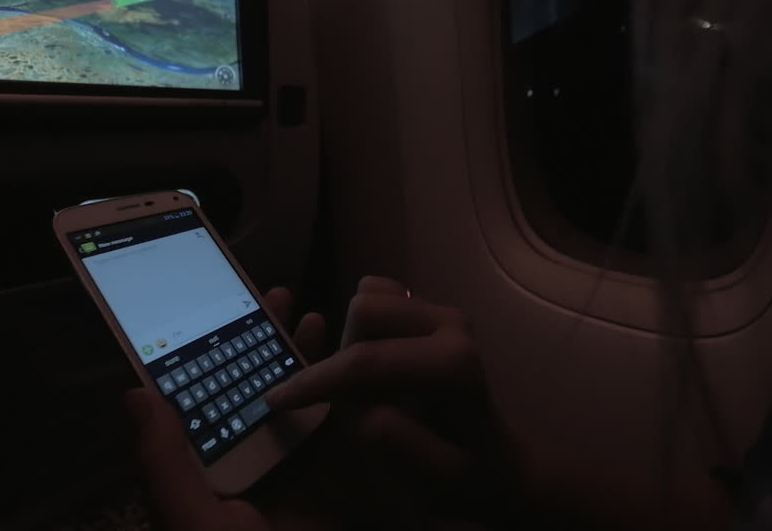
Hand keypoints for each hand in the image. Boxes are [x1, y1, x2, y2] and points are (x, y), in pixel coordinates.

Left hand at [125, 286, 327, 530]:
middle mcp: (249, 466)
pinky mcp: (337, 484)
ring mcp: (296, 473)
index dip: (212, 352)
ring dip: (307, 356)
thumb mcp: (190, 520)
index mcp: (205, 474)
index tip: (222, 307)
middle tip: (279, 294)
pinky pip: (340, 431)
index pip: (205, 399)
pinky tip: (349, 359)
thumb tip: (135, 394)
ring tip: (314, 313)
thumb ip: (164, 463)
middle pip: (256, 389)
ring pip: (300, 400)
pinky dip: (346, 392)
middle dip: (266, 341)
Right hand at [265, 276, 526, 521]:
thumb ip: (401, 444)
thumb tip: (365, 411)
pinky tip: (371, 362)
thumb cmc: (464, 473)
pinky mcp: (429, 308)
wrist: (495, 458)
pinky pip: (378, 294)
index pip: (368, 360)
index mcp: (452, 364)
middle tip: (344, 399)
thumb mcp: (437, 477)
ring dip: (351, 339)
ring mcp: (440, 310)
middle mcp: (449, 324)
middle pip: (365, 308)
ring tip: (364, 384)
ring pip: (369, 296)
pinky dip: (361, 325)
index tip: (276, 400)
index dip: (316, 380)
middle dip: (340, 354)